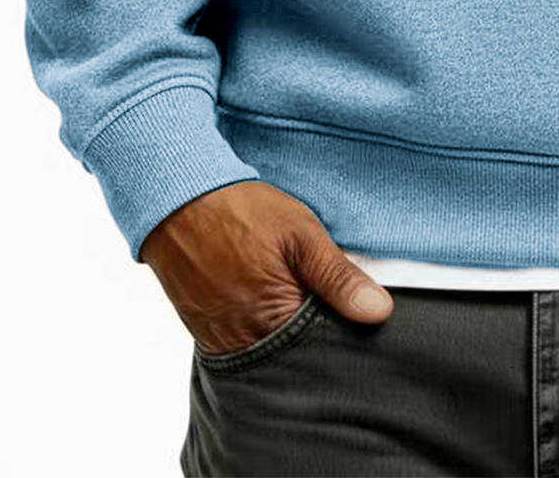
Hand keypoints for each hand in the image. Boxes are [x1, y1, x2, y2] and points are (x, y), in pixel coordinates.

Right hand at [139, 180, 392, 353]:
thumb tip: (379, 313)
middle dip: (319, 339)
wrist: (179, 201)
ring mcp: (224, 344)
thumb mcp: (301, 234)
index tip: (361, 318)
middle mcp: (247, 344)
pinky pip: (246, 348)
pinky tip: (275, 307)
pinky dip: (265, 334)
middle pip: (298, 358)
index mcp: (276, 321)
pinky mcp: (208, 337)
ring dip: (291, 338)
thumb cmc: (243, 212)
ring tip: (300, 301)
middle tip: (328, 304)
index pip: (326, 350)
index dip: (345, 333)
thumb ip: (338, 277)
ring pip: (273, 356)